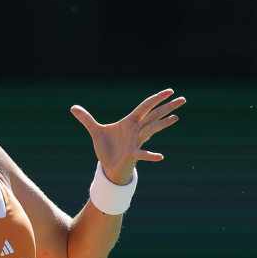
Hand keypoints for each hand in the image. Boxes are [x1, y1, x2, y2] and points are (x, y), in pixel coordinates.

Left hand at [71, 89, 185, 184]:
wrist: (108, 167)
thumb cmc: (107, 149)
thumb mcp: (95, 131)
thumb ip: (86, 119)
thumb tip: (72, 107)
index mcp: (130, 122)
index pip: (145, 106)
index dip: (156, 98)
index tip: (170, 90)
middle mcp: (136, 130)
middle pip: (154, 115)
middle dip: (167, 107)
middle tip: (184, 99)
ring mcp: (136, 142)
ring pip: (151, 130)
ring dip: (163, 124)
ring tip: (176, 117)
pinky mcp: (132, 154)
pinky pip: (142, 154)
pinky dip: (150, 156)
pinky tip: (160, 157)